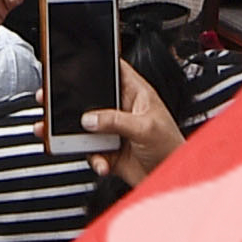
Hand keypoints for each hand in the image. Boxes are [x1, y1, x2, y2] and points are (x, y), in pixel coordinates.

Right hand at [87, 57, 184, 190]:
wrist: (172, 178)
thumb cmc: (172, 147)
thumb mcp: (145, 127)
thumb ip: (116, 121)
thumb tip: (90, 119)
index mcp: (137, 95)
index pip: (117, 71)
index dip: (102, 64)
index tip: (82, 64)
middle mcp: (124, 110)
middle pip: (95, 99)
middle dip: (81, 105)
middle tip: (69, 109)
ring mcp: (115, 131)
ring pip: (88, 127)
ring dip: (83, 137)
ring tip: (81, 141)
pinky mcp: (110, 151)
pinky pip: (92, 151)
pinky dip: (94, 158)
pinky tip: (102, 163)